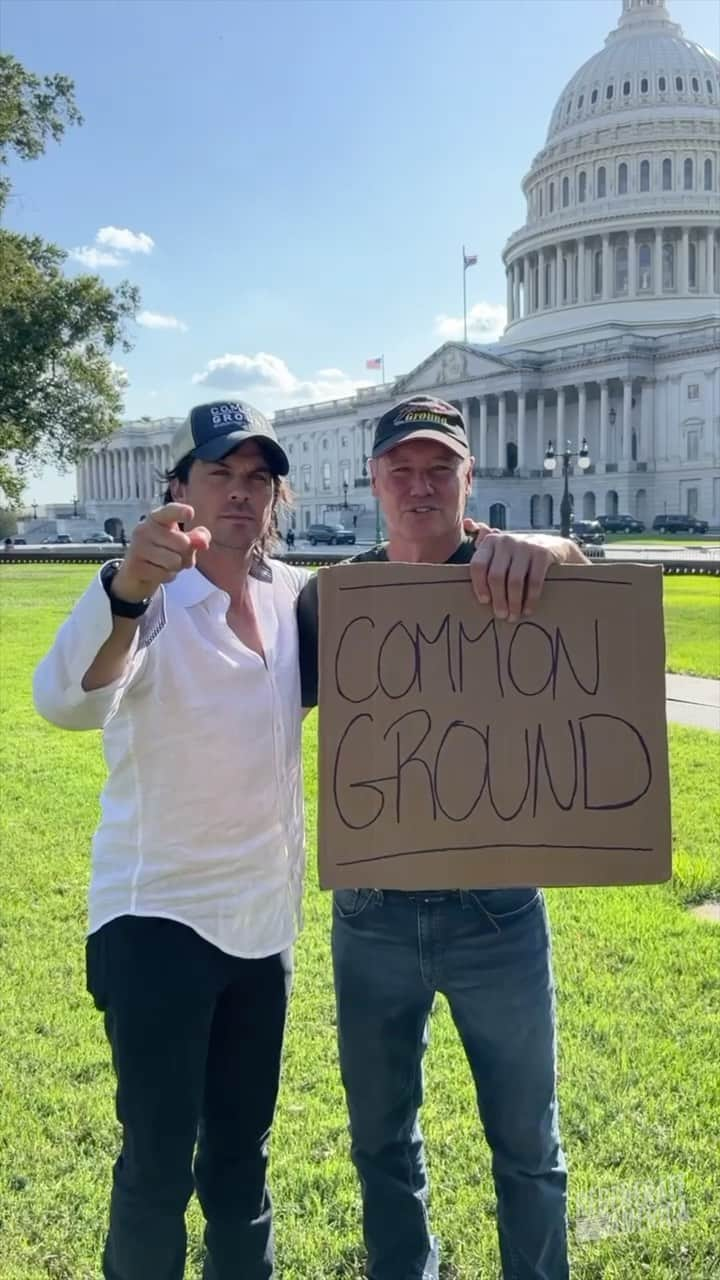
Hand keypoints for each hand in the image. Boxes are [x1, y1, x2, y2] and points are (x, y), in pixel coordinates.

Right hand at [112, 503, 210, 601]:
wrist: (136, 573)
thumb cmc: (164, 551)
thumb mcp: (184, 543)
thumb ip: (197, 538)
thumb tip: (204, 542)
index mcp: (158, 518)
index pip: (170, 511)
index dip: (180, 512)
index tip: (190, 513)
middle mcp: (144, 528)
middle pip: (183, 542)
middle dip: (186, 554)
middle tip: (176, 556)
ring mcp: (137, 547)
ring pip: (175, 561)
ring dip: (176, 567)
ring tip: (165, 564)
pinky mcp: (135, 566)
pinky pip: (164, 574)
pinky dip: (166, 577)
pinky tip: (156, 572)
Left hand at [466, 521, 586, 620]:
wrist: (553, 547)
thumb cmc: (518, 558)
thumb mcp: (500, 555)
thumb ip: (485, 564)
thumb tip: (473, 588)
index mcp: (490, 542)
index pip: (478, 565)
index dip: (479, 585)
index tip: (483, 602)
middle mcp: (506, 541)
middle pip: (496, 576)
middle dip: (498, 600)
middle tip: (501, 616)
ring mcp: (525, 545)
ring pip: (514, 581)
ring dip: (513, 603)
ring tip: (513, 616)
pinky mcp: (542, 554)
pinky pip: (534, 582)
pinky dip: (530, 599)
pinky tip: (527, 610)